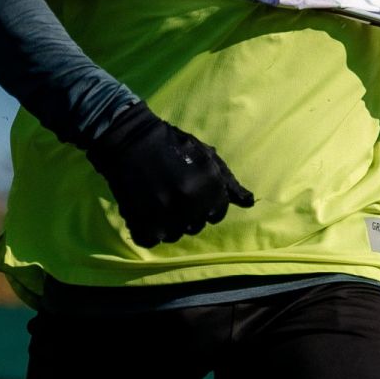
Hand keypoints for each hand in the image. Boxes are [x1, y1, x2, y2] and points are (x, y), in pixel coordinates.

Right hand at [86, 103, 254, 246]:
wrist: (129, 138)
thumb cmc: (172, 144)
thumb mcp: (205, 156)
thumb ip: (228, 181)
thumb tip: (250, 202)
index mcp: (210, 185)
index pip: (217, 213)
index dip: (206, 204)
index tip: (191, 192)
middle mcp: (191, 202)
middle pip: (196, 226)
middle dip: (187, 213)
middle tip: (172, 194)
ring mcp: (166, 214)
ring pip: (175, 234)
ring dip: (168, 223)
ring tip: (157, 202)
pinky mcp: (142, 222)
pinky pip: (152, 240)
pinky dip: (147, 230)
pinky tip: (144, 212)